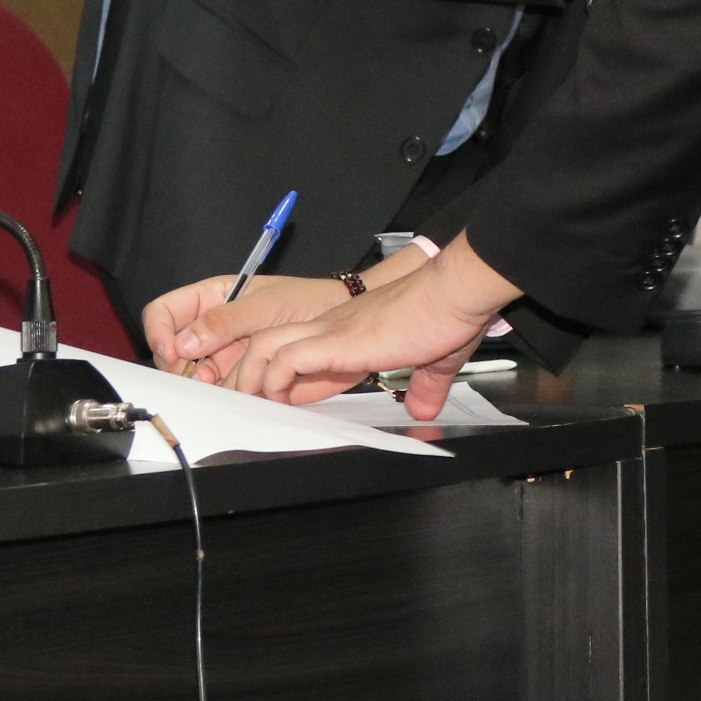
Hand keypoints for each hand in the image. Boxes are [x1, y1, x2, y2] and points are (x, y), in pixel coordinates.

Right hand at [144, 274, 356, 380]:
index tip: (171, 351)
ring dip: (201, 383)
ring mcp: (224, 352)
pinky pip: (219, 389)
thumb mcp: (264, 306)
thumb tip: (183, 343)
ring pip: (193, 373)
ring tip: (223, 383)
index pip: (164, 311)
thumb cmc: (307, 302)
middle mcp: (211, 326)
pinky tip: (239, 392)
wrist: (342, 325)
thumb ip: (224, 321)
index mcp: (211, 298)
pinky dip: (222, 394)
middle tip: (201, 374)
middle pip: (171, 348)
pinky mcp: (240, 375)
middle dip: (178, 364)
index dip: (159, 331)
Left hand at [179, 237, 522, 418]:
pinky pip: (287, 360)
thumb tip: (423, 408)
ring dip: (252, 379)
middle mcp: (331, 326)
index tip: (279, 403)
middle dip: (248, 375)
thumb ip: (423, 385)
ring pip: (265, 347)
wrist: (453, 292)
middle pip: (265, 342)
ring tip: (253, 406)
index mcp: (348, 329)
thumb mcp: (432, 359)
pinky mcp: (337, 341)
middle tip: (247, 406)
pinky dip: (275, 381)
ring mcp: (330, 330)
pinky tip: (280, 399)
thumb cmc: (445, 316)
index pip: (298, 352)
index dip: (281, 380)